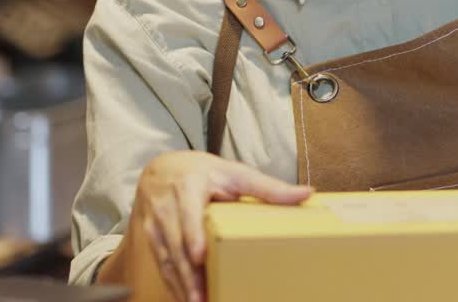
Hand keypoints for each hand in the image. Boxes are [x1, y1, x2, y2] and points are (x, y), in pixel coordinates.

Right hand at [128, 151, 311, 301]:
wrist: (163, 168)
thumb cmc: (205, 172)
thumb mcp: (236, 172)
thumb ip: (269, 186)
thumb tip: (307, 193)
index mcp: (189, 186)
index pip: (188, 212)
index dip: (192, 234)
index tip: (199, 255)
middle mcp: (168, 206)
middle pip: (177, 243)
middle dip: (189, 273)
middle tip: (201, 298)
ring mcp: (156, 223)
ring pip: (168, 258)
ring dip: (181, 284)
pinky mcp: (151, 237)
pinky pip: (162, 264)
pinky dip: (173, 284)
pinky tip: (186, 300)